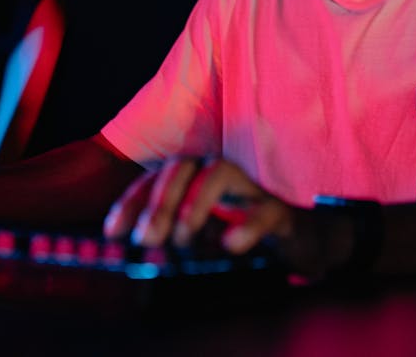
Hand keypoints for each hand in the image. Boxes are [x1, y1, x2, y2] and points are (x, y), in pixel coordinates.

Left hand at [102, 156, 299, 256]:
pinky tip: (231, 244)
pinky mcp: (280, 207)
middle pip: (181, 167)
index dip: (131, 202)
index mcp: (195, 176)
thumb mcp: (200, 233)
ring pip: (218, 173)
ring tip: (183, 238)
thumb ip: (172, 234)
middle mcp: (219, 170)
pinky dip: (246, 226)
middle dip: (159, 202)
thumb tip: (139, 248)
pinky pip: (263, 210)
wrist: (302, 239)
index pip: (155, 178)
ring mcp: (251, 185)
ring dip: (194, 204)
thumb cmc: (242, 229)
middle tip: (146, 238)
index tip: (113, 232)